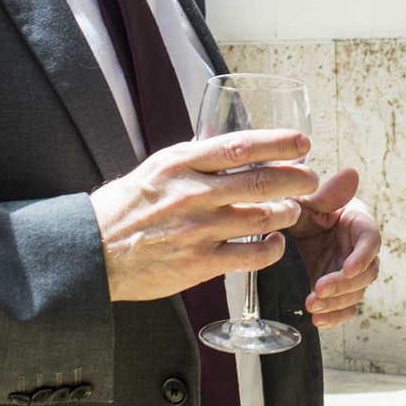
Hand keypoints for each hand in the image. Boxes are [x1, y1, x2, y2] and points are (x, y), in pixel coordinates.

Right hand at [92, 129, 319, 301]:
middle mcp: (192, 193)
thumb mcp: (158, 168)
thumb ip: (195, 159)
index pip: (241, 146)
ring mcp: (197, 230)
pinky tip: (276, 243)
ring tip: (293, 211)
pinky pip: (250, 255)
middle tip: (311, 178)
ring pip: (261, 218)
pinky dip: (271, 248)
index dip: (278, 143)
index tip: (303, 141)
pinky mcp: (199, 264)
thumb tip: (234, 148)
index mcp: (181, 163)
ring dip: (287, 213)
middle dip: (296, 179)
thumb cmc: (127, 206)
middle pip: (260, 182)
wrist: (94, 250)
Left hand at [289, 168, 380, 326]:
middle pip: (367, 273)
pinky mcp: (338, 288)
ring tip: (313, 305)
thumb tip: (351, 173)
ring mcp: (350, 271)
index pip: (371, 241)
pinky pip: (345, 307)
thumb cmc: (304, 204)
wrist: (293, 223)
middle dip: (345, 285)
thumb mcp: (309, 197)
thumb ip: (327, 192)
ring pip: (356, 293)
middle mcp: (360, 250)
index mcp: (359, 223)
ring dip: (337, 303)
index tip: (347, 268)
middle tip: (319, 289)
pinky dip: (335, 317)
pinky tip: (319, 321)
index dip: (362, 256)